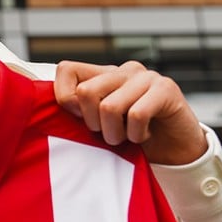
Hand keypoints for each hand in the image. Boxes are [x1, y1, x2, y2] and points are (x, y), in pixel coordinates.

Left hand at [54, 60, 207, 164]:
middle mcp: (122, 70)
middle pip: (85, 92)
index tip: (80, 120)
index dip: (65, 98)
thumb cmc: (131, 137)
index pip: (66, 69)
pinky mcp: (166, 89)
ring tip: (127, 137)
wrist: (176, 151)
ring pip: (109, 107)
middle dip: (93, 124)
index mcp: (102, 74)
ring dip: (116, 134)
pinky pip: (137, 115)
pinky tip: (144, 135)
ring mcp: (145, 76)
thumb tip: (44, 110)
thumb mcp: (98, 124)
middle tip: (109, 134)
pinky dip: (136, 134)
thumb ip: (78, 111)